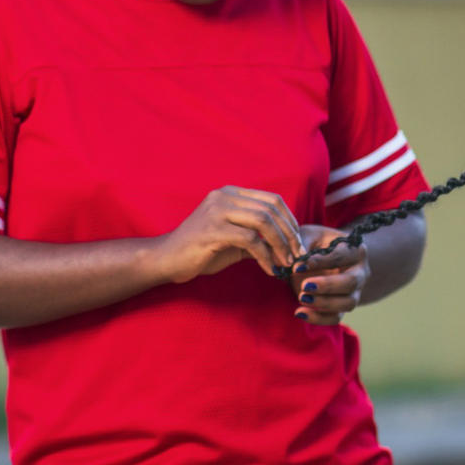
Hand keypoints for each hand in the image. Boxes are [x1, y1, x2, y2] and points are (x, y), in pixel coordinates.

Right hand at [152, 186, 304, 282]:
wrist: (166, 260)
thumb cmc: (200, 251)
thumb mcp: (234, 241)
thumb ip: (257, 237)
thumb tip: (287, 246)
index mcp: (231, 194)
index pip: (272, 200)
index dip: (290, 220)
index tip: (298, 242)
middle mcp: (225, 196)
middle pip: (271, 209)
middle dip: (290, 234)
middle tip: (298, 255)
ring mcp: (218, 211)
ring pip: (263, 222)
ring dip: (281, 245)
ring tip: (287, 263)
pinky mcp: (213, 230)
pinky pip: (250, 240)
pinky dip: (265, 256)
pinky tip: (269, 270)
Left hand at [291, 223, 369, 325]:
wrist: (325, 258)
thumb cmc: (317, 243)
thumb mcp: (310, 236)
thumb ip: (302, 244)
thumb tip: (295, 261)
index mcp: (354, 250)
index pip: (340, 257)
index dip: (319, 262)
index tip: (297, 267)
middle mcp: (360, 272)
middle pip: (351, 282)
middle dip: (328, 286)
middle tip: (305, 286)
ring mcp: (355, 292)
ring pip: (347, 303)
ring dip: (324, 303)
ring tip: (301, 298)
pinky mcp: (343, 306)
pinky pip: (336, 317)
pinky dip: (318, 319)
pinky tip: (299, 313)